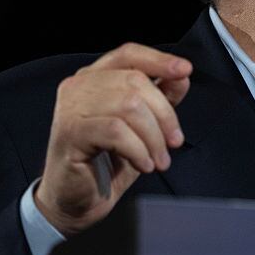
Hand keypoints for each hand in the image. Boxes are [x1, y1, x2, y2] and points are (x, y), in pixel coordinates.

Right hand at [34, 43, 191, 235]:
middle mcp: (79, 86)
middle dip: (164, 114)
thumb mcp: (142, 128)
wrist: (76, 200)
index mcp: (95, 77)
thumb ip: (159, 99)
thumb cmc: (106, 162)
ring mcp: (71, 108)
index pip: (128, 54)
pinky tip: (143, 164)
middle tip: (174, 142)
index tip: (185, 71)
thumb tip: (181, 77)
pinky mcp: (70, 132)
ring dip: (153, 137)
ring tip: (159, 160)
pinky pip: (116, 131)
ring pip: (129, 106)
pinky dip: (138, 149)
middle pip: (135, 81)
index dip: (159, 60)